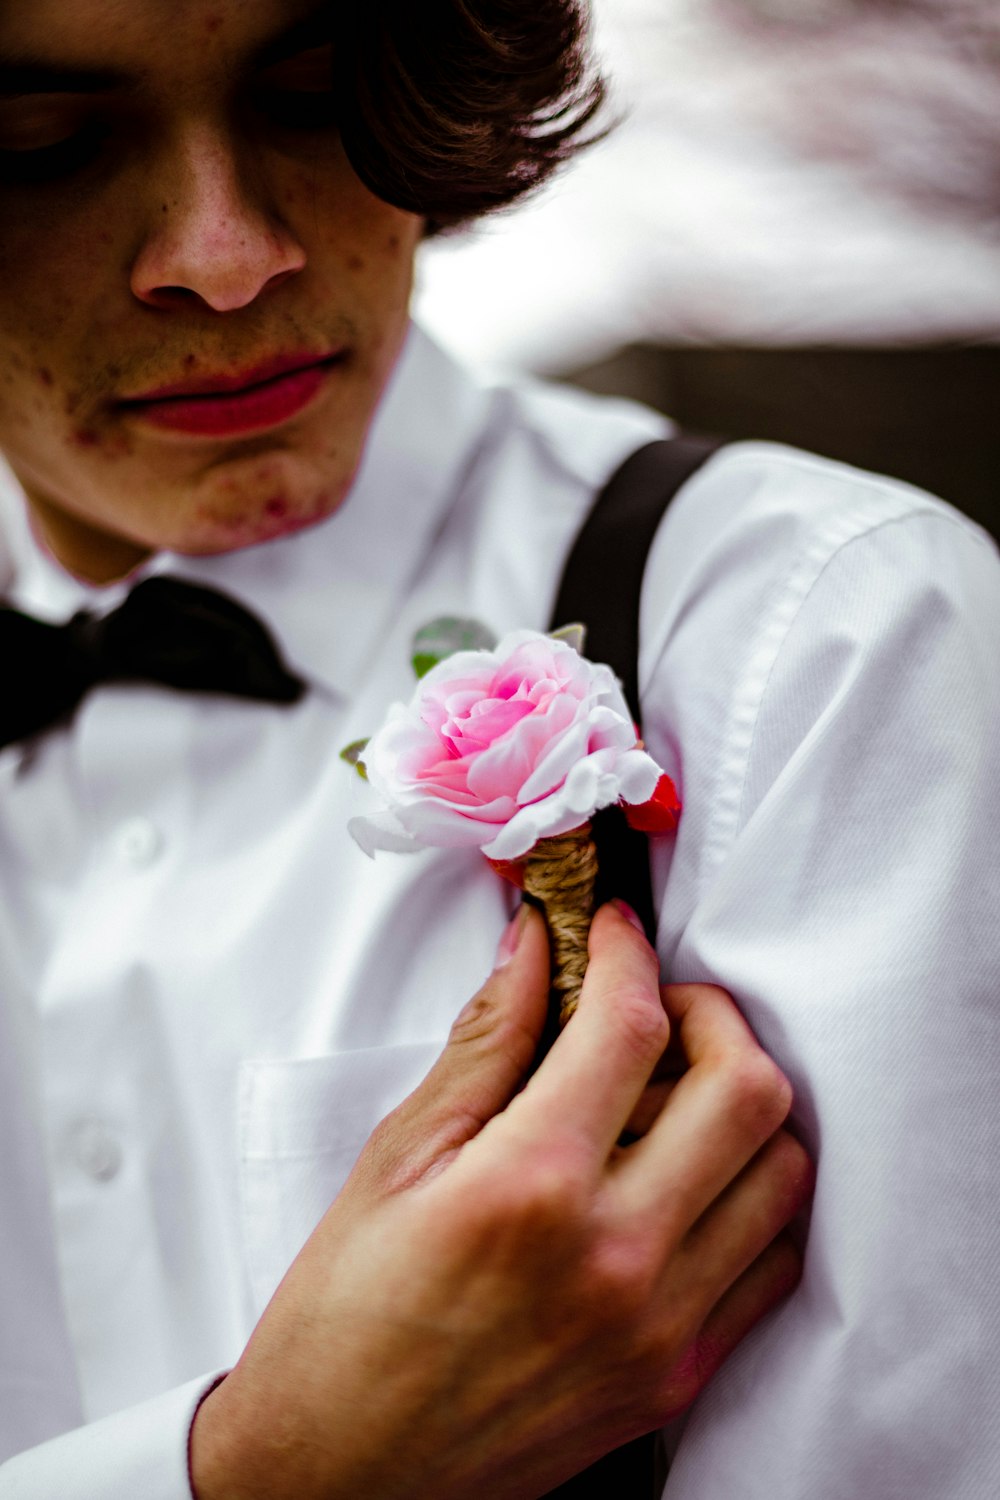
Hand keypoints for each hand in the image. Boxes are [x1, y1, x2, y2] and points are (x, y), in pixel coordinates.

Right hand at [191, 904, 810, 1499]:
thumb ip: (484, 1045)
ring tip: (674, 1091)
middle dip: (712, 1013)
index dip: (627, 953)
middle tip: (658, 1005)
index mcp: (529, 1188)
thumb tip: (533, 949)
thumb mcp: (396, 1160)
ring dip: (741, 1102)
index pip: (631, 1027)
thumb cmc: (344, 1318)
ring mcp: (660, 1324)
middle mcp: (614, 1256)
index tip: (613, 932)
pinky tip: (689, 1179)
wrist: (343, 1475)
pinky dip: (751, 1197)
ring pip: (780, 1170)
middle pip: (744, 1087)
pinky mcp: (677, 1376)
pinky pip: (772, 1263)